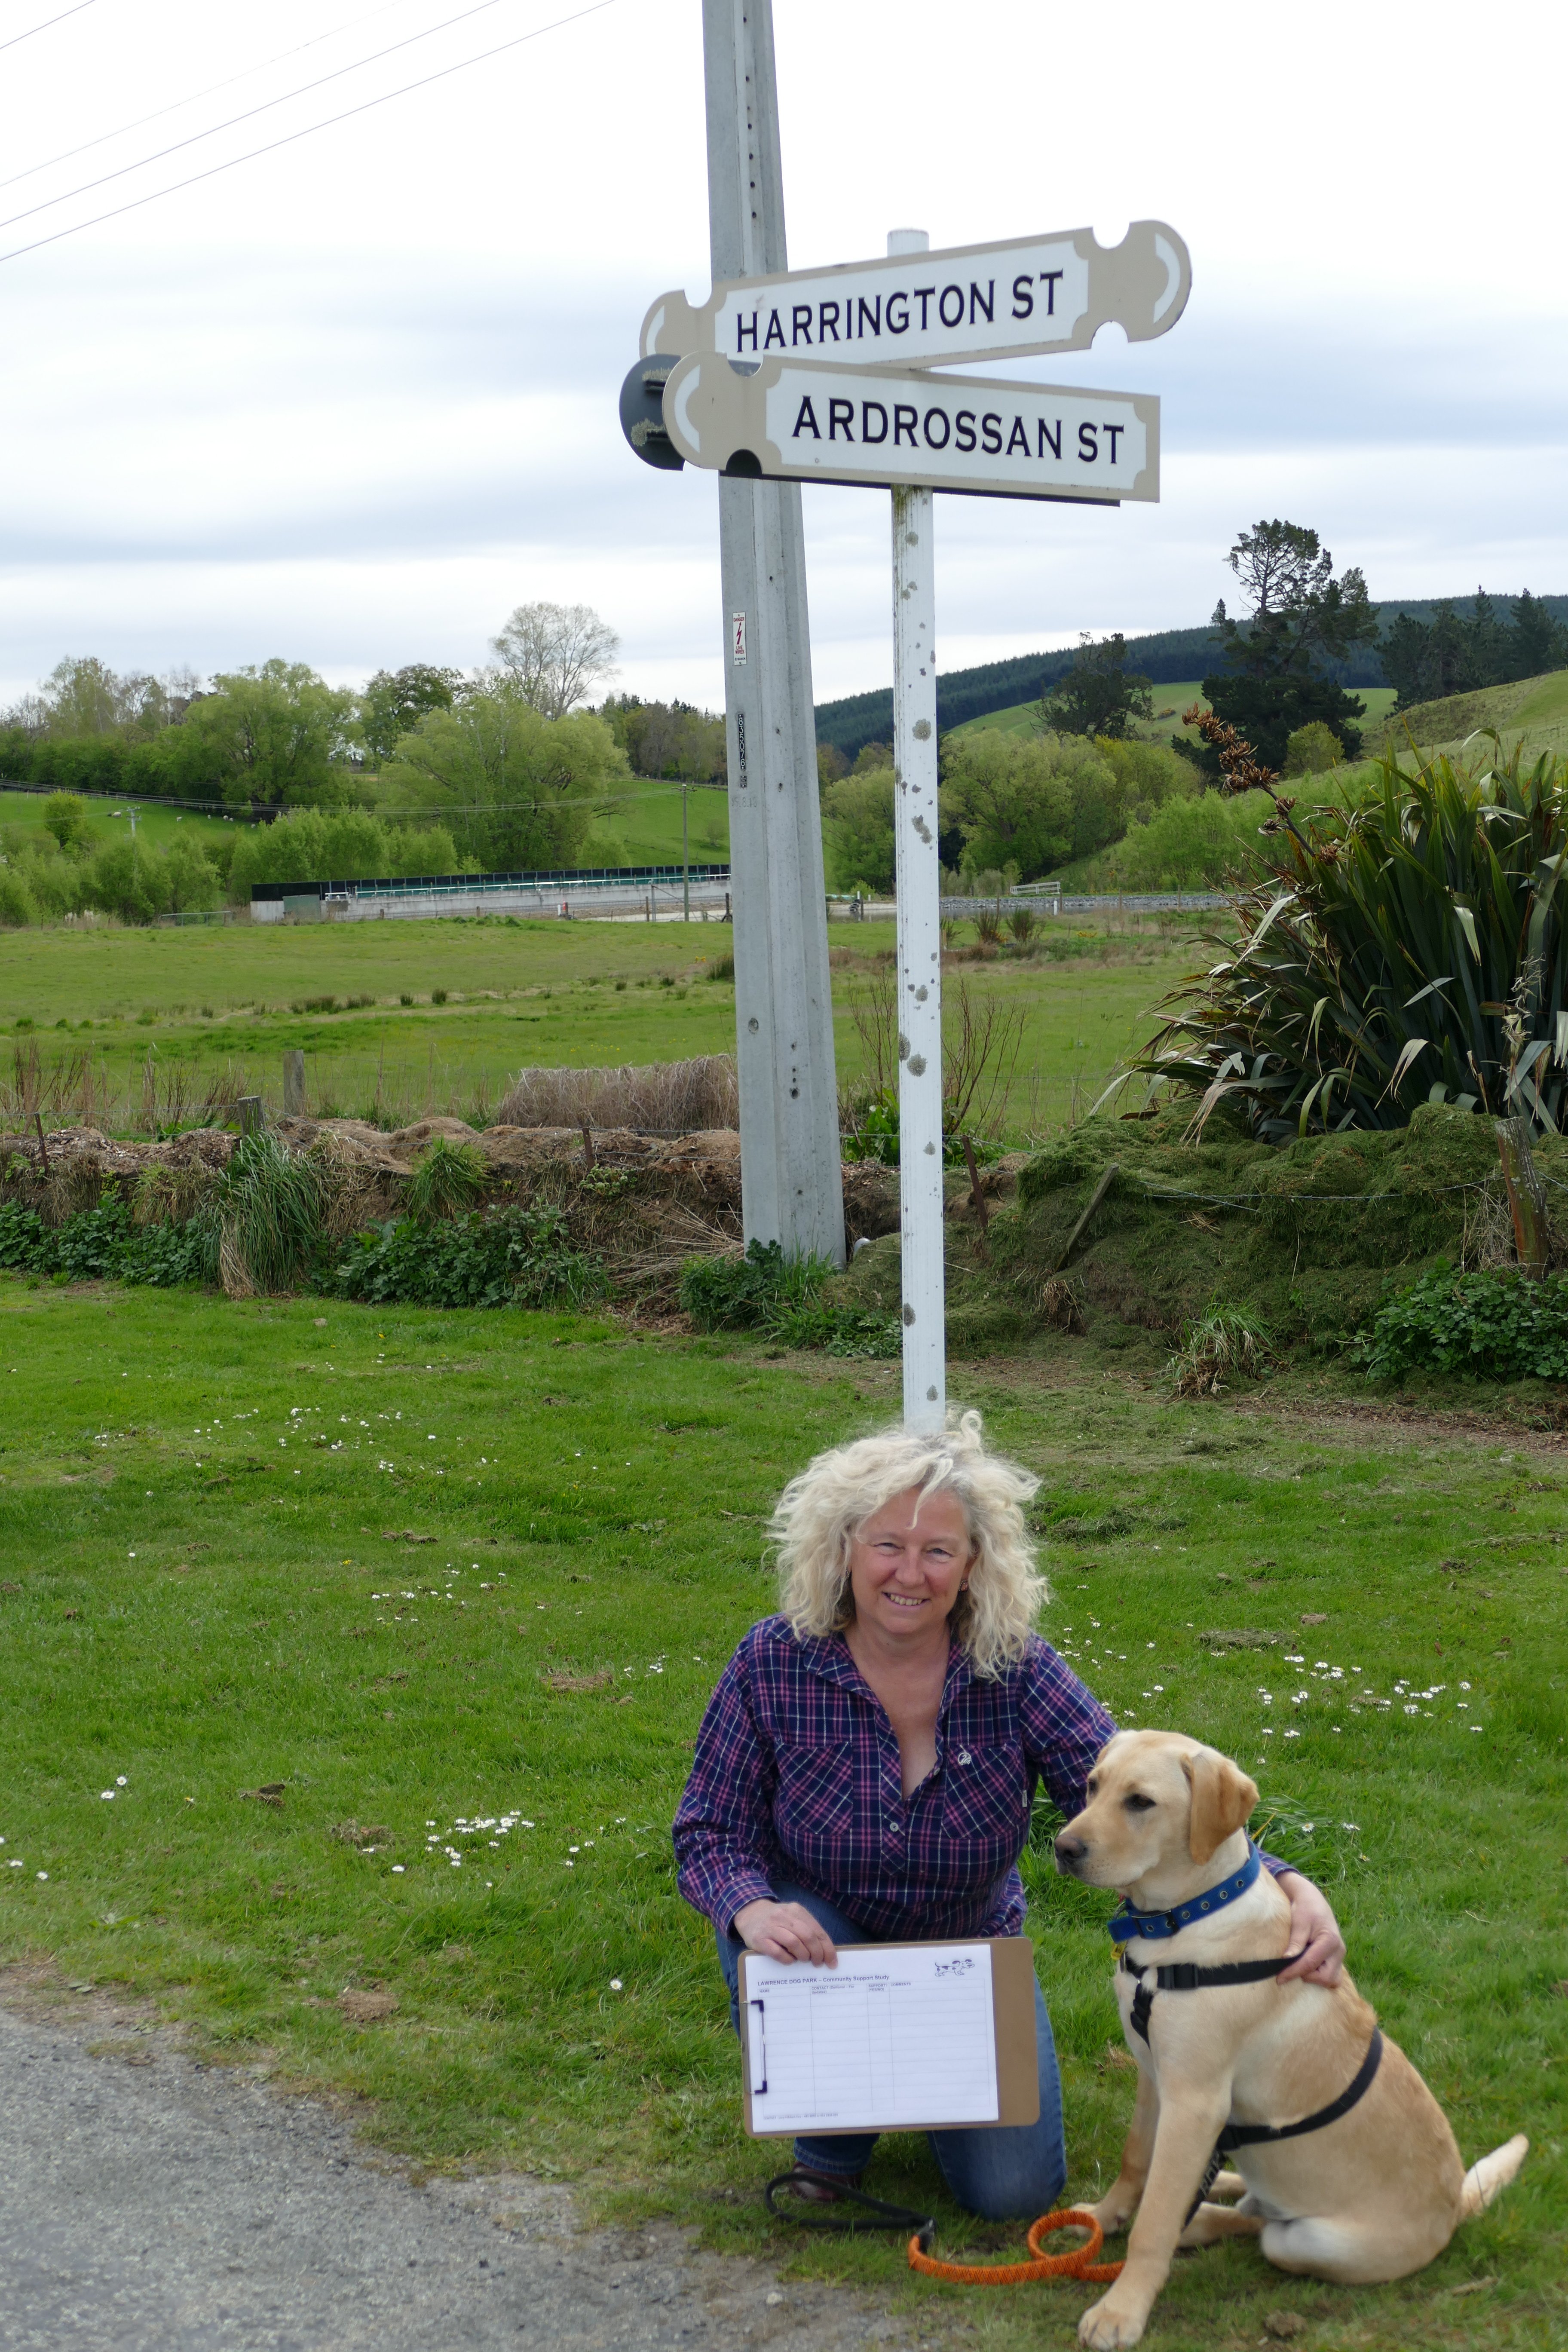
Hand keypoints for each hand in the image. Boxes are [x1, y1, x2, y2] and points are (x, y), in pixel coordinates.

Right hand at [732, 1899, 837, 1966]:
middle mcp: (783, 1916)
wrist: (749, 1912)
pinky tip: (789, 1961)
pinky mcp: (759, 1939)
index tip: (832, 1962)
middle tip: (818, 1963)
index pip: (817, 1930)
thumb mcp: (792, 1917)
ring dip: (803, 1955)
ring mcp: (770, 1927)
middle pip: (807, 1936)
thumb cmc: (776, 1919)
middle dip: (817, 1953)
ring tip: (804, 1960)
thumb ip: (806, 1929)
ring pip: (793, 1942)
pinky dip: (787, 1959)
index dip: (827, 1948)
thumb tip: (824, 1951)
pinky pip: (777, 1952)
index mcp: (796, 1910)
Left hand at [1274, 1871, 1344, 1985]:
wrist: (1312, 1900)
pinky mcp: (1336, 1958)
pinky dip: (1320, 1976)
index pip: (1310, 1964)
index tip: (1279, 1979)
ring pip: (1331, 1980)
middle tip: (1291, 1968)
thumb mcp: (1299, 1923)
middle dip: (1307, 1976)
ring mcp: (1339, 1956)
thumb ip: (1295, 1943)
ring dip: (1315, 1978)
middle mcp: (1339, 1951)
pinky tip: (1307, 1967)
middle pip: (1326, 1978)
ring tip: (1300, 1966)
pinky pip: (1332, 1976)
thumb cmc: (1305, 1909)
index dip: (1293, 1972)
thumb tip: (1287, 1961)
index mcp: (1330, 1940)